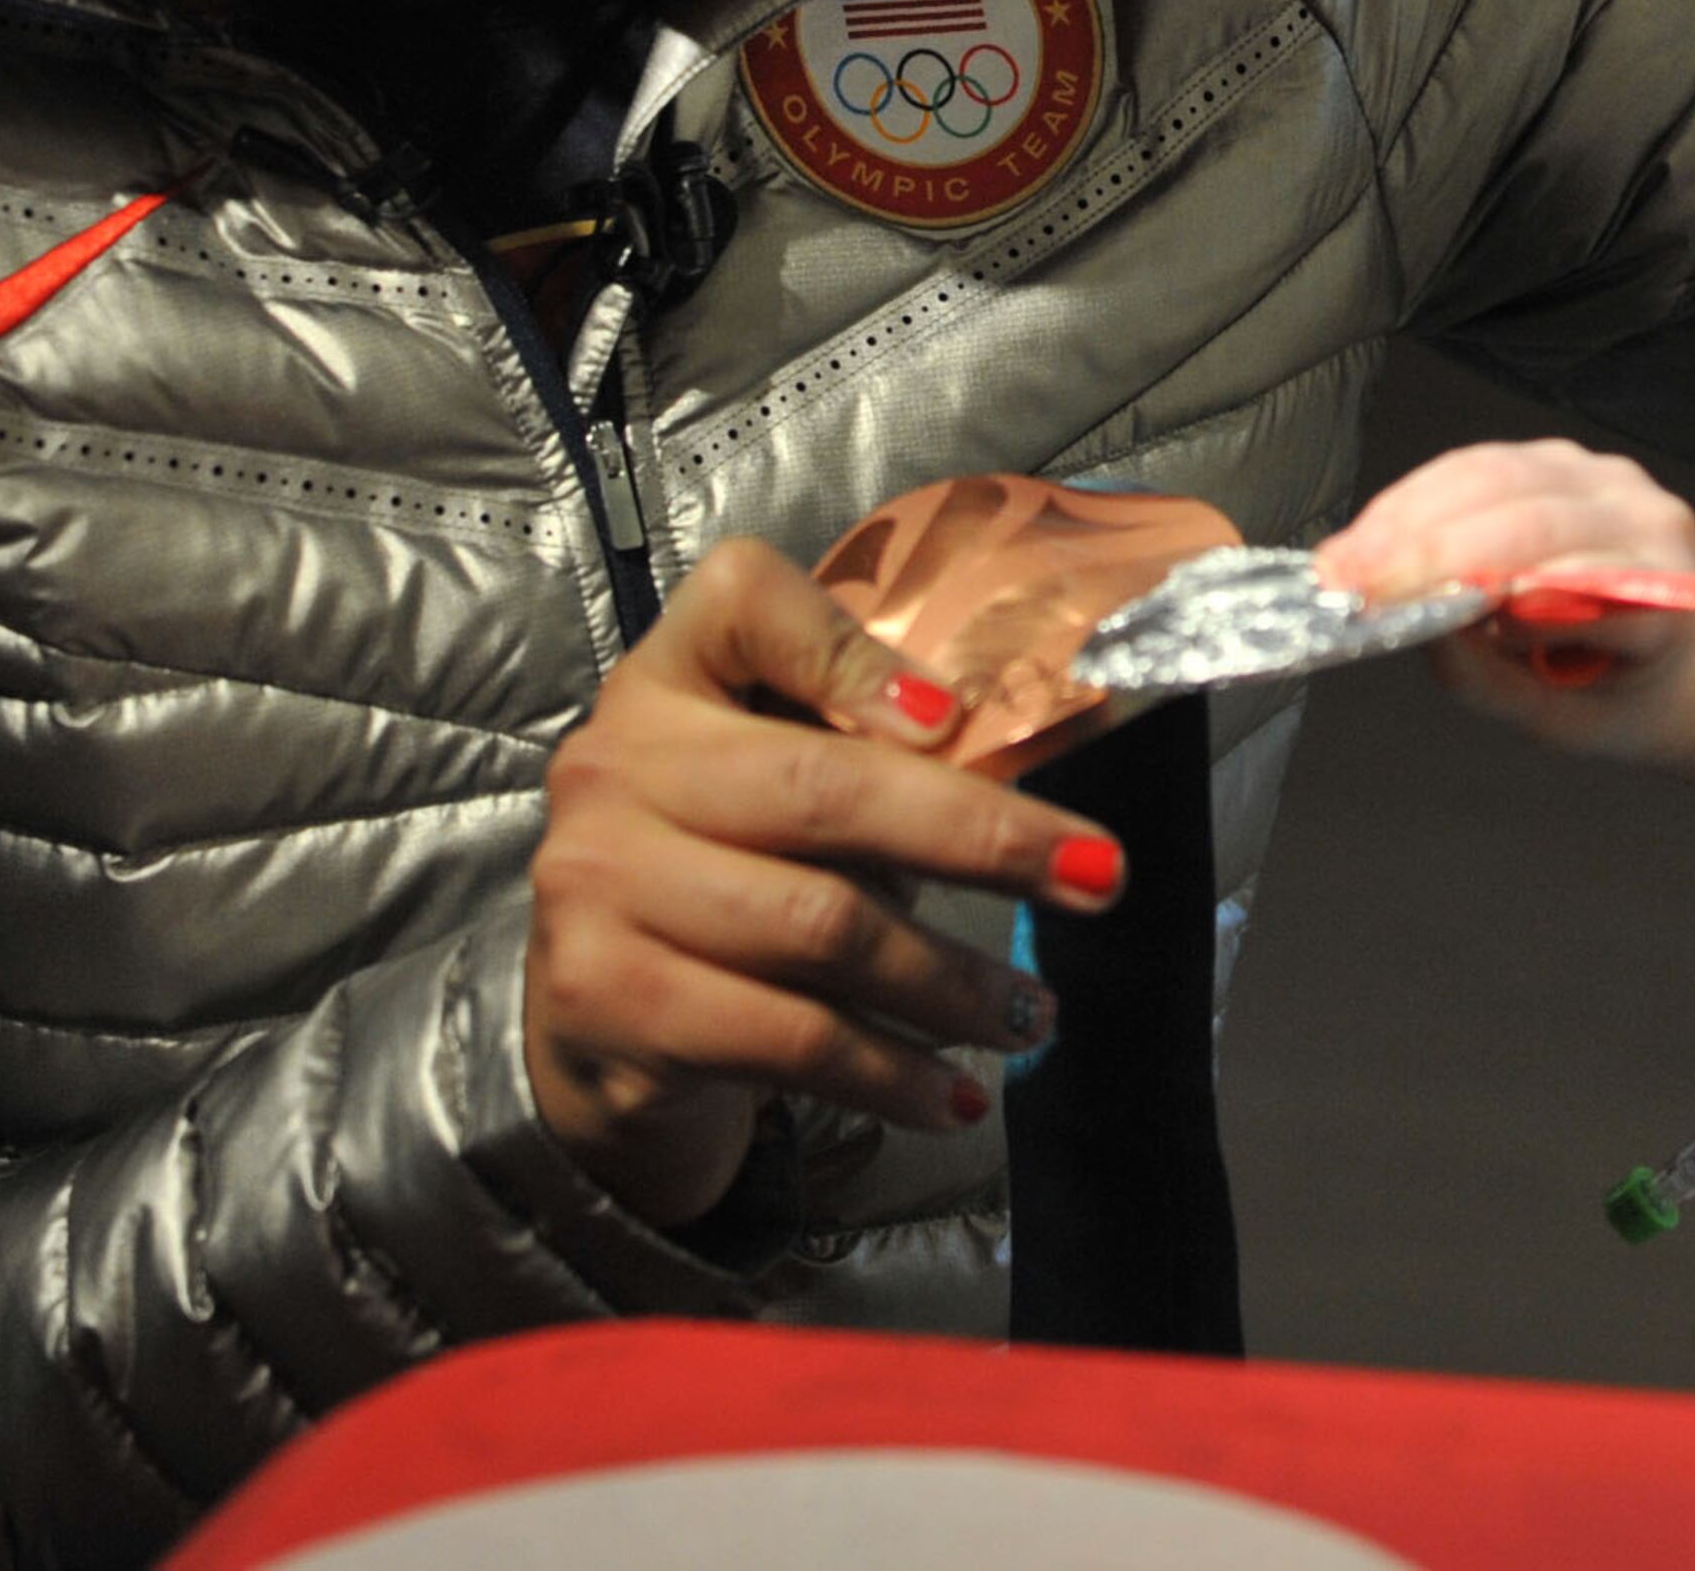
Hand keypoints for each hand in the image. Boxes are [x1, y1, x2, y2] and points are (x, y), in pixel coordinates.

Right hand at [523, 537, 1127, 1229]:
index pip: (745, 601)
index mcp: (668, 678)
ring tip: (1034, 1013)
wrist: (596, 1025)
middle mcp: (616, 769)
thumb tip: (1022, 786)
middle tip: (1097, 877)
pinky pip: (789, 1039)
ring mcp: (599, 887)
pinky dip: (893, 1072)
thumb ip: (867, 752)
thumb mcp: (778, 779)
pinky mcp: (611, 1004)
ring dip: (954, 982)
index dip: (852, 652)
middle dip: (982, 837)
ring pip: (819, 927)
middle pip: (823, 787)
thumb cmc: (729, 875)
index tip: (955, 719)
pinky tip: (956, 1093)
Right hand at [1317, 438, 1694, 763]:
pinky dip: (1420, 498)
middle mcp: (1647, 520)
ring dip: (1407, 517)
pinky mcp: (1565, 461)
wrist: (1681, 658)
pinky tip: (1375, 531)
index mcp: (1667, 597)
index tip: (1410, 612)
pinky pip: (1482, 464)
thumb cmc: (1625, 695)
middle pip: (1526, 519)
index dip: (1489, 589)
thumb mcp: (1559, 723)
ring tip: (1344, 560)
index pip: (1576, 585)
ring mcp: (1607, 479)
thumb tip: (1426, 630)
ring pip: (1494, 478)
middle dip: (1424, 550)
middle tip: (1347, 586)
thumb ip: (1491, 683)